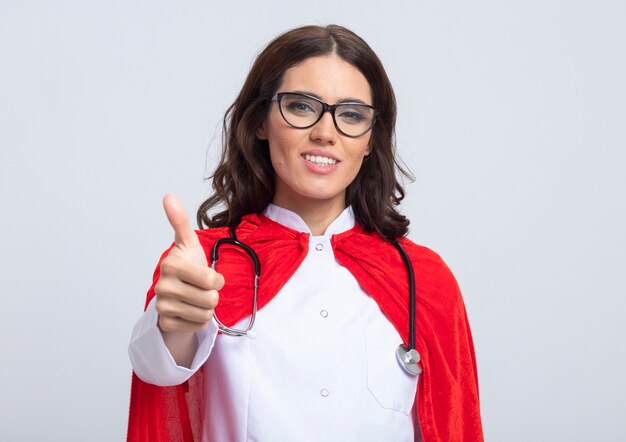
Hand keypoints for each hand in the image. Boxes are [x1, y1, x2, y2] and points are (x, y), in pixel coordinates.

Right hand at [155, 194, 224, 333]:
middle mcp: (163, 287)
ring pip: (205, 315)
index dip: (216, 280)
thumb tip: (169, 196)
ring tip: (197, 298)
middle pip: (210, 299)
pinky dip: (199, 320)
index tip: (209, 275)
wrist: (176, 293)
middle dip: (212, 295)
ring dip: (207, 308)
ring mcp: (162, 308)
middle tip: (202, 289)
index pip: (210, 280)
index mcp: (170, 265)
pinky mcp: (166, 324)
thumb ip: (180, 221)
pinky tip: (190, 311)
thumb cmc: (187, 266)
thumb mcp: (188, 243)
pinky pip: (197, 326)